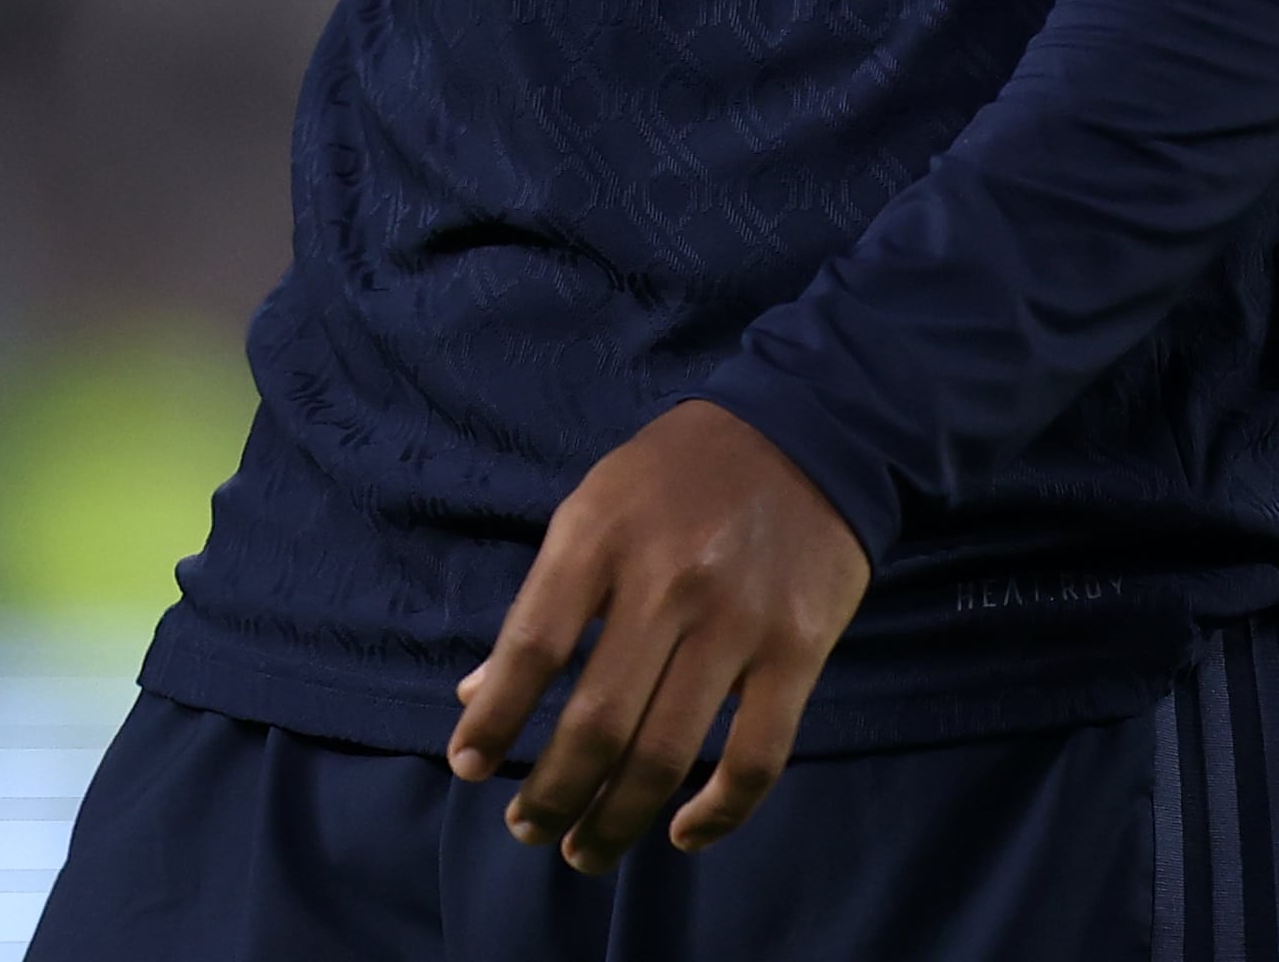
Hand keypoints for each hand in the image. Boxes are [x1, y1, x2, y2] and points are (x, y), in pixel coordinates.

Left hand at [449, 398, 871, 873]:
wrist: (810, 428)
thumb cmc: (680, 473)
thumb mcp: (594, 507)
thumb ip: (542, 601)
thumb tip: (476, 697)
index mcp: (602, 537)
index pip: (532, 649)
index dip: (495, 722)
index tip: (468, 768)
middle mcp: (668, 582)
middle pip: (595, 723)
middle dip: (551, 795)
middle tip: (528, 829)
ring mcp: (737, 621)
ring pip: (665, 754)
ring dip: (615, 820)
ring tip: (585, 850)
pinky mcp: (798, 650)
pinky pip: (756, 756)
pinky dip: (719, 813)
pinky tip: (684, 835)